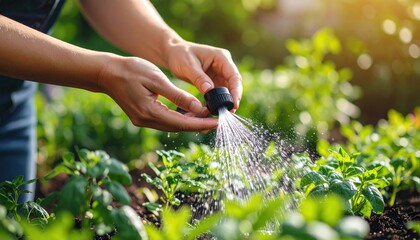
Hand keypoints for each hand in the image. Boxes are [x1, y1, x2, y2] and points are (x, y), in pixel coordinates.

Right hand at [98, 56, 217, 131]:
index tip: (218, 123)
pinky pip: (165, 121)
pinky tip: (189, 113)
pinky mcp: (142, 117)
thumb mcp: (157, 79)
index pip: (182, 123)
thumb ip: (177, 95)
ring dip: (190, 122)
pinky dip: (179, 118)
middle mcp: (146, 121)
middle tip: (217, 120)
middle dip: (199, 125)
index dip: (202, 124)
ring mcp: (143, 121)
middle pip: (178, 128)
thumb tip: (198, 108)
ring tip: (207, 116)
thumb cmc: (131, 70)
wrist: (106, 72)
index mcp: (150, 112)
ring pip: (172, 126)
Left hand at [165, 40, 242, 110]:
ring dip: (227, 100)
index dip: (236, 90)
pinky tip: (215, 109)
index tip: (234, 104)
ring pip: (228, 89)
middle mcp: (224, 64)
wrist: (173, 53)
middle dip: (233, 98)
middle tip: (229, 112)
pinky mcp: (215, 80)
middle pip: (234, 83)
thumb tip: (209, 91)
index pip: (234, 75)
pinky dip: (219, 100)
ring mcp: (220, 72)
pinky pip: (220, 92)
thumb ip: (199, 78)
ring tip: (223, 113)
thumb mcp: (188, 66)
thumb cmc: (180, 55)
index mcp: (221, 57)